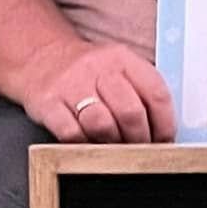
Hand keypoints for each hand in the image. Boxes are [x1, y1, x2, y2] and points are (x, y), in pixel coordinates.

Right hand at [18, 36, 176, 143]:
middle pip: (130, 112)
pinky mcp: (47, 103)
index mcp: (123, 59)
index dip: (165, 124)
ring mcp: (70, 85)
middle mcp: (98, 68)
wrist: (41, 59)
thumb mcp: (119, 69)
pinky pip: (72, 134)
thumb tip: (164, 132)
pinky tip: (89, 143)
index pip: (156, 93)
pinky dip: (84, 145)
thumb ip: (142, 92)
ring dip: (113, 144)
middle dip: (140, 139)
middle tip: (139, 149)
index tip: (165, 140)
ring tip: (115, 147)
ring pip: (102, 125)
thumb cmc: (88, 73)